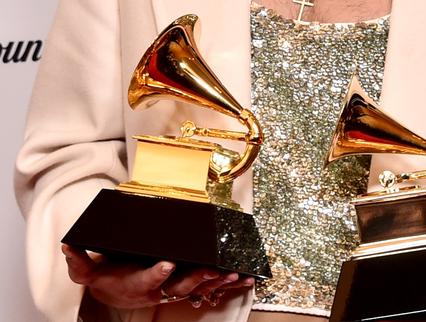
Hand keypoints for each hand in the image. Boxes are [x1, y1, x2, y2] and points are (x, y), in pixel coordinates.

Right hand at [62, 244, 253, 309]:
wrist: (115, 293)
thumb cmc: (107, 277)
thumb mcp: (88, 272)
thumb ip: (79, 260)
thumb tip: (67, 245)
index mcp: (137, 283)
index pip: (148, 278)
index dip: (157, 273)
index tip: (166, 263)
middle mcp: (159, 289)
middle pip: (180, 285)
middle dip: (198, 277)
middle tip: (213, 268)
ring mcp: (173, 289)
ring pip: (198, 287)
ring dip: (217, 280)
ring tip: (235, 272)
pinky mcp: (184, 286)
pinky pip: (207, 287)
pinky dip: (225, 283)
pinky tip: (244, 276)